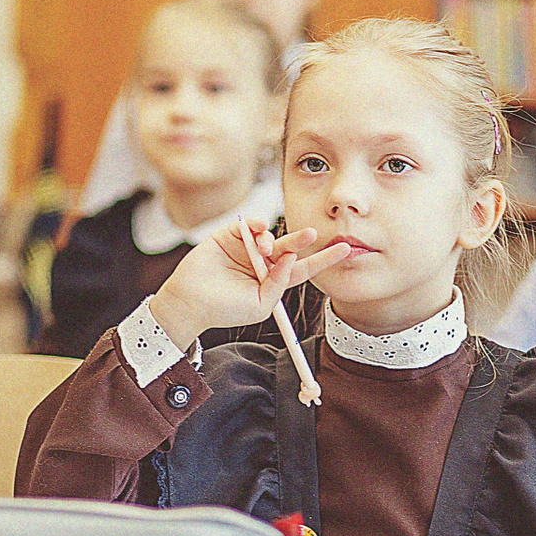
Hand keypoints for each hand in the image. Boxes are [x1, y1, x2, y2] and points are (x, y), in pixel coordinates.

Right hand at [147, 222, 351, 348]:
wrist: (190, 302)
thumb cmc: (224, 309)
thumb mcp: (261, 304)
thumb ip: (279, 283)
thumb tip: (292, 259)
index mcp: (272, 280)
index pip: (303, 269)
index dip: (323, 259)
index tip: (345, 250)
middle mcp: (262, 262)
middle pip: (289, 249)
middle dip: (302, 241)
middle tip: (313, 234)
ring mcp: (246, 248)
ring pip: (269, 237)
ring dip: (272, 241)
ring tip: (263, 250)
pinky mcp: (229, 235)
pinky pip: (250, 225)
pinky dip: (257, 227)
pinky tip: (257, 234)